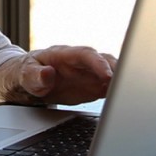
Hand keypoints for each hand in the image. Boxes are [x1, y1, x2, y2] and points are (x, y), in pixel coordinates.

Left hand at [0, 46, 116, 105]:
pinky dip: (119, 92)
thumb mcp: (25, 75)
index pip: (86, 54)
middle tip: (127, 84)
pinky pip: (110, 87)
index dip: (98, 63)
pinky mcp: (93, 86)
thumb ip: (36, 75)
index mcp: (64, 54)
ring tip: (130, 93)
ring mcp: (89, 73)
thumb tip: (47, 73)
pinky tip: (125, 101)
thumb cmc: (27, 73)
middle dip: (118, 70)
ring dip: (122, 81)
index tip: (108, 75)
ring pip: (112, 72)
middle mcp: (80, 62)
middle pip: (105, 60)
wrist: (30, 81)